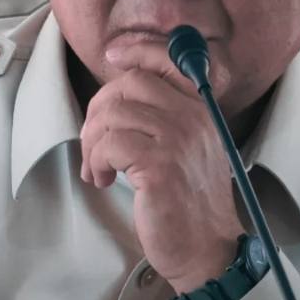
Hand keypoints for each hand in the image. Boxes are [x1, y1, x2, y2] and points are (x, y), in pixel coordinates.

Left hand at [79, 42, 244, 293]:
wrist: (206, 249)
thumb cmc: (188, 203)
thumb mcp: (187, 149)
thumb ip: (165, 118)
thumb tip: (118, 96)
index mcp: (200, 110)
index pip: (168, 60)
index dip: (136, 50)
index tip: (112, 56)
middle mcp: (193, 118)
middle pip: (130, 84)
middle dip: (99, 110)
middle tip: (94, 142)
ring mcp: (178, 140)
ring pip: (113, 114)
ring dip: (93, 142)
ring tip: (97, 168)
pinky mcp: (160, 166)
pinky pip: (110, 144)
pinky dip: (97, 161)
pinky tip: (104, 180)